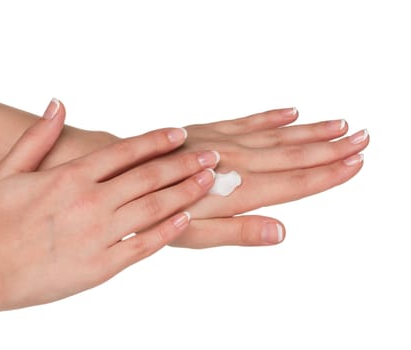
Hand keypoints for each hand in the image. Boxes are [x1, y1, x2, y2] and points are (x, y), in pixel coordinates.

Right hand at [0, 99, 217, 309]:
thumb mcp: (9, 169)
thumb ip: (37, 136)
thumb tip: (58, 103)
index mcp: (72, 176)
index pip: (125, 151)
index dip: (157, 141)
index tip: (181, 135)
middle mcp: (92, 201)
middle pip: (149, 177)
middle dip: (184, 164)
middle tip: (212, 157)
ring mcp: (101, 233)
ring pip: (154, 207)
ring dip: (186, 192)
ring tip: (209, 181)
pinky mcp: (103, 265)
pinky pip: (144, 245)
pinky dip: (168, 230)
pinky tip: (187, 219)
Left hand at [168, 107, 368, 247]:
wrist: (124, 173)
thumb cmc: (155, 211)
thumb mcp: (195, 235)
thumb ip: (238, 231)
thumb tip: (280, 232)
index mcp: (238, 191)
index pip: (294, 184)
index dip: (328, 175)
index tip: (356, 162)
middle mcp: (237, 162)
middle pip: (293, 156)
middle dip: (331, 148)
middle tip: (363, 137)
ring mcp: (223, 142)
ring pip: (276, 135)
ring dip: (310, 130)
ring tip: (339, 123)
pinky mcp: (209, 130)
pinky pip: (247, 120)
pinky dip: (271, 117)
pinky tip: (291, 111)